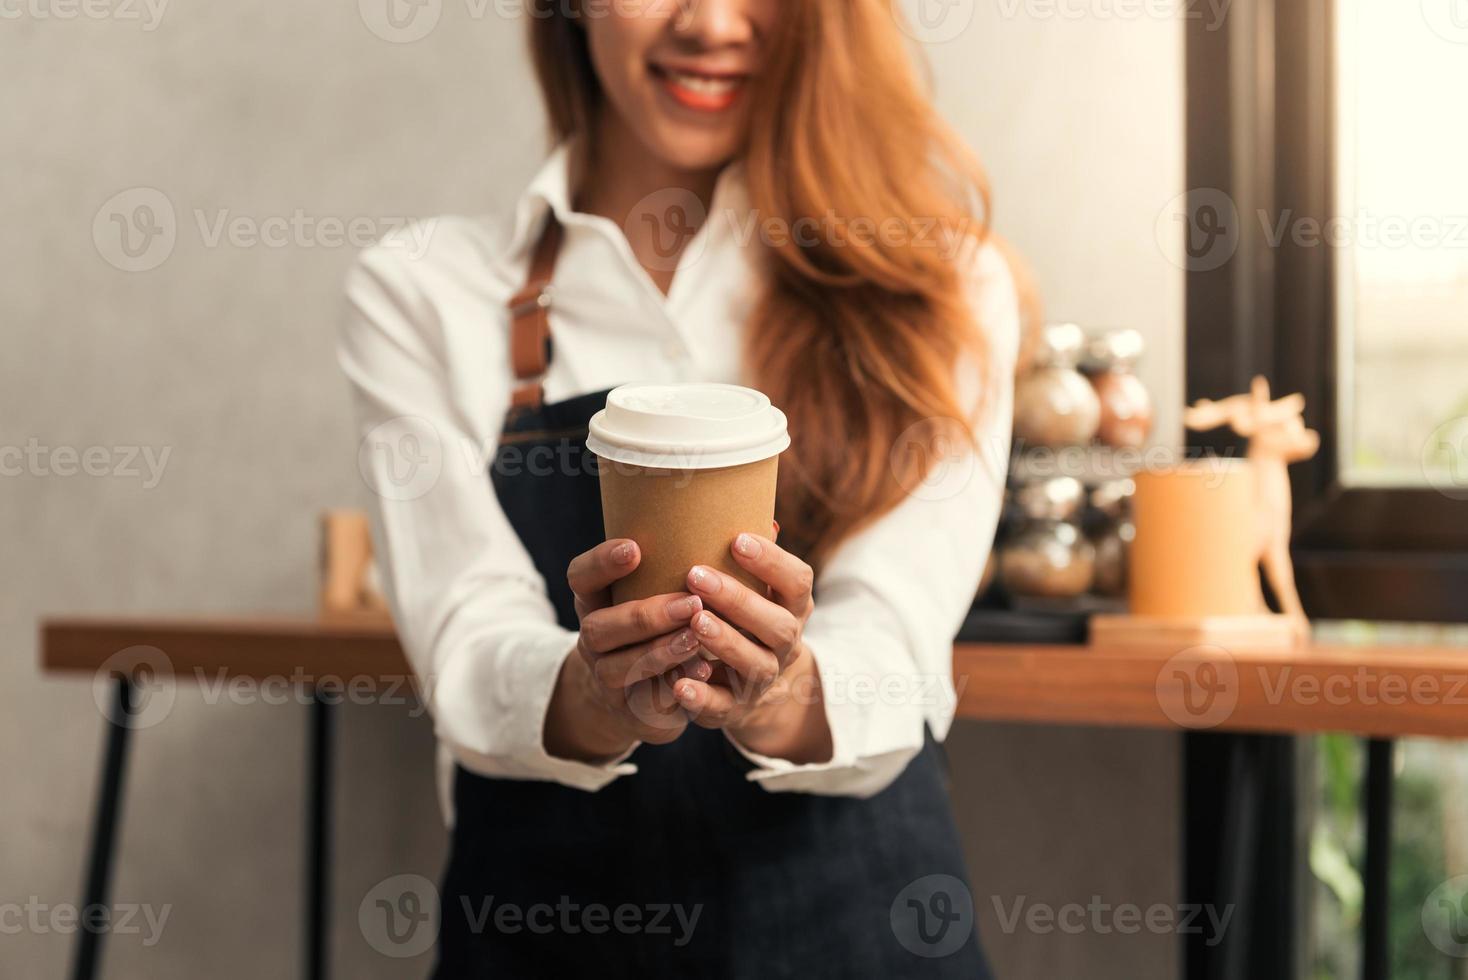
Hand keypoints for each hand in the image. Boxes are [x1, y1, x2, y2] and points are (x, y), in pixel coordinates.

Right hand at [542, 539, 712, 761]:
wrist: (642, 690)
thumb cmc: (663, 623)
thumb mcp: (661, 590)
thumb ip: (693, 561)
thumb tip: (770, 527)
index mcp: (596, 599)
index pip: (580, 576)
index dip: (601, 563)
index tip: (636, 548)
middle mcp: (594, 637)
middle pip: (599, 628)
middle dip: (648, 615)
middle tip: (693, 602)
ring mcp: (607, 677)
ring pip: (620, 669)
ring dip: (662, 651)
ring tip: (699, 636)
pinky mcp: (630, 710)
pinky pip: (647, 702)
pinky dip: (676, 689)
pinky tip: (704, 674)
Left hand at [671, 532, 831, 764]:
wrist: (750, 685)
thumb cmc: (745, 617)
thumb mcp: (756, 586)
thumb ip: (751, 556)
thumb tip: (758, 513)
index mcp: (792, 606)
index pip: (797, 581)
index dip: (772, 562)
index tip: (737, 539)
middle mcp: (784, 643)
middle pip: (776, 625)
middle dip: (739, 599)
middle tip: (696, 574)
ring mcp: (762, 678)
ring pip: (754, 664)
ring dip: (725, 642)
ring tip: (694, 620)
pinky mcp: (735, 708)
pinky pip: (722, 707)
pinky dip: (701, 696)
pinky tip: (677, 682)